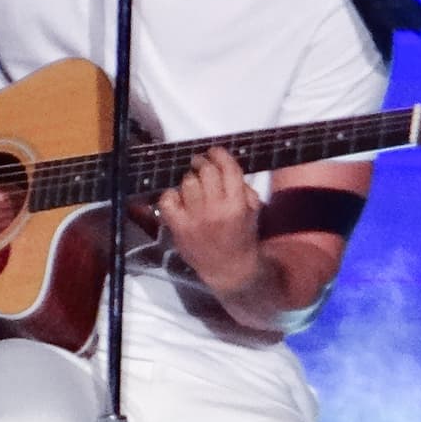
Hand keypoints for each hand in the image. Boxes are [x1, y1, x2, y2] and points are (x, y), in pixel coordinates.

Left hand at [156, 147, 261, 296]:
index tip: (214, 152)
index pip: (227, 168)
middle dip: (202, 162)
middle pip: (205, 171)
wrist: (229, 269)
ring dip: (189, 178)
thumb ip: (242, 188)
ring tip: (193, 183)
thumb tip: (225, 167)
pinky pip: (168, 200)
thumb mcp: (252, 211)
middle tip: (200, 163)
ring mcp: (195, 219)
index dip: (219, 154)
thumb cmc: (243, 237)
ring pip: (187, 182)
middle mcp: (216, 209)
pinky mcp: (179, 227)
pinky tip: (179, 199)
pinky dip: (171, 195)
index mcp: (237, 204)